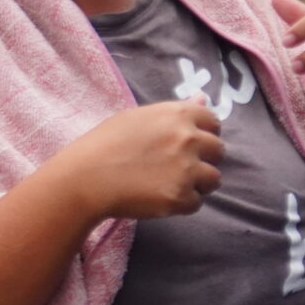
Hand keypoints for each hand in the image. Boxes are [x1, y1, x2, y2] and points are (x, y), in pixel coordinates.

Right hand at [54, 101, 224, 221]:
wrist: (85, 177)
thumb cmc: (105, 144)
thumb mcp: (138, 117)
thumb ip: (175, 111)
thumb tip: (203, 99)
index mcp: (178, 115)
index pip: (214, 122)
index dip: (204, 134)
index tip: (191, 145)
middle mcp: (189, 138)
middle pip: (218, 151)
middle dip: (203, 159)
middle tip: (178, 167)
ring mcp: (187, 168)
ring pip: (213, 179)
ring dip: (197, 184)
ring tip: (170, 184)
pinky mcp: (180, 197)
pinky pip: (196, 203)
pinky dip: (182, 204)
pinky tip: (159, 198)